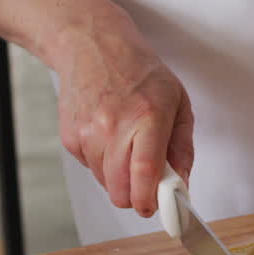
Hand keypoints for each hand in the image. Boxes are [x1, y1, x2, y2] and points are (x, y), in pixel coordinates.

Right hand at [55, 8, 193, 217]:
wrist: (92, 45)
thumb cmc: (139, 71)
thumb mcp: (177, 101)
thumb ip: (182, 147)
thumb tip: (182, 184)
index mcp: (147, 117)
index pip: (144, 173)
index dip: (150, 201)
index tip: (157, 209)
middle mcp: (114, 127)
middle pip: (121, 190)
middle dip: (136, 197)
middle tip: (147, 185)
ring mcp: (88, 133)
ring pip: (105, 184)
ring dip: (119, 178)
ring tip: (127, 146)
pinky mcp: (71, 137)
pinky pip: (90, 169)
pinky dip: (102, 163)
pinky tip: (108, 136)